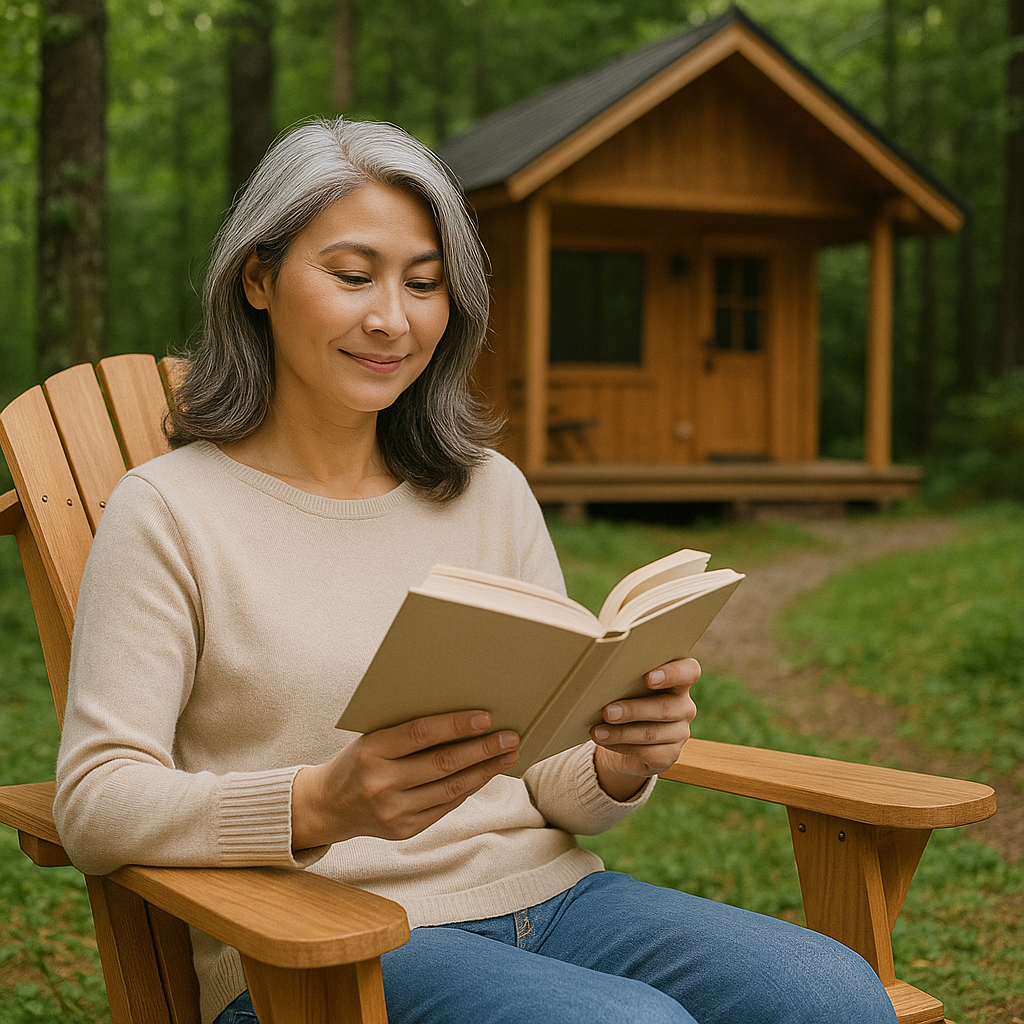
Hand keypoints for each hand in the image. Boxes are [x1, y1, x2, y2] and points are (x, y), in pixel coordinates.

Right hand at [291, 711, 518, 848]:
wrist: (328, 806)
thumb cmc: (359, 760)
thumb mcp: (373, 738)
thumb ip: (408, 731)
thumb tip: (463, 720)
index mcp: (371, 750)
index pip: (421, 734)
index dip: (456, 725)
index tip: (487, 717)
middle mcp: (381, 783)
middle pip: (443, 764)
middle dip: (482, 749)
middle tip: (511, 736)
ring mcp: (393, 811)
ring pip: (450, 789)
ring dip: (484, 771)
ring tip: (507, 755)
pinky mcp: (404, 830)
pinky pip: (445, 807)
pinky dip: (468, 789)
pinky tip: (485, 775)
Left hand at [590, 657, 699, 800]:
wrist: (624, 739)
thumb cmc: (624, 700)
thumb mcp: (627, 686)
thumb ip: (624, 679)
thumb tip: (598, 679)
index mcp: (679, 681)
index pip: (689, 671)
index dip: (672, 673)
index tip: (648, 678)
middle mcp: (684, 706)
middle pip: (665, 707)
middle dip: (633, 710)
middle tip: (606, 712)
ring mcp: (680, 732)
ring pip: (652, 733)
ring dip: (621, 732)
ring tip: (597, 731)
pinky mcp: (670, 755)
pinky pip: (648, 753)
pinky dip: (622, 746)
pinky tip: (605, 741)